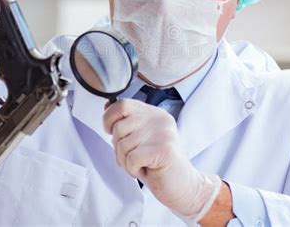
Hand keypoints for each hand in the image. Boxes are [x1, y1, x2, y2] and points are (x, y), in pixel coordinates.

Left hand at [103, 99, 220, 219]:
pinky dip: (133, 169)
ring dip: (126, 161)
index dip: (109, 119)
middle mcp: (159, 118)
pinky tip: (147, 170)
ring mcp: (162, 133)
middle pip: (119, 127)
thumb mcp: (139, 138)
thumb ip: (126, 122)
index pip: (122, 104)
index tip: (110, 132)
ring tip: (142, 164)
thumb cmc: (158, 164)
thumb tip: (107, 106)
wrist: (183, 186)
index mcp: (153, 113)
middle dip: (118, 148)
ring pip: (123, 145)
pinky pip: (131, 158)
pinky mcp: (163, 149)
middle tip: (134, 157)